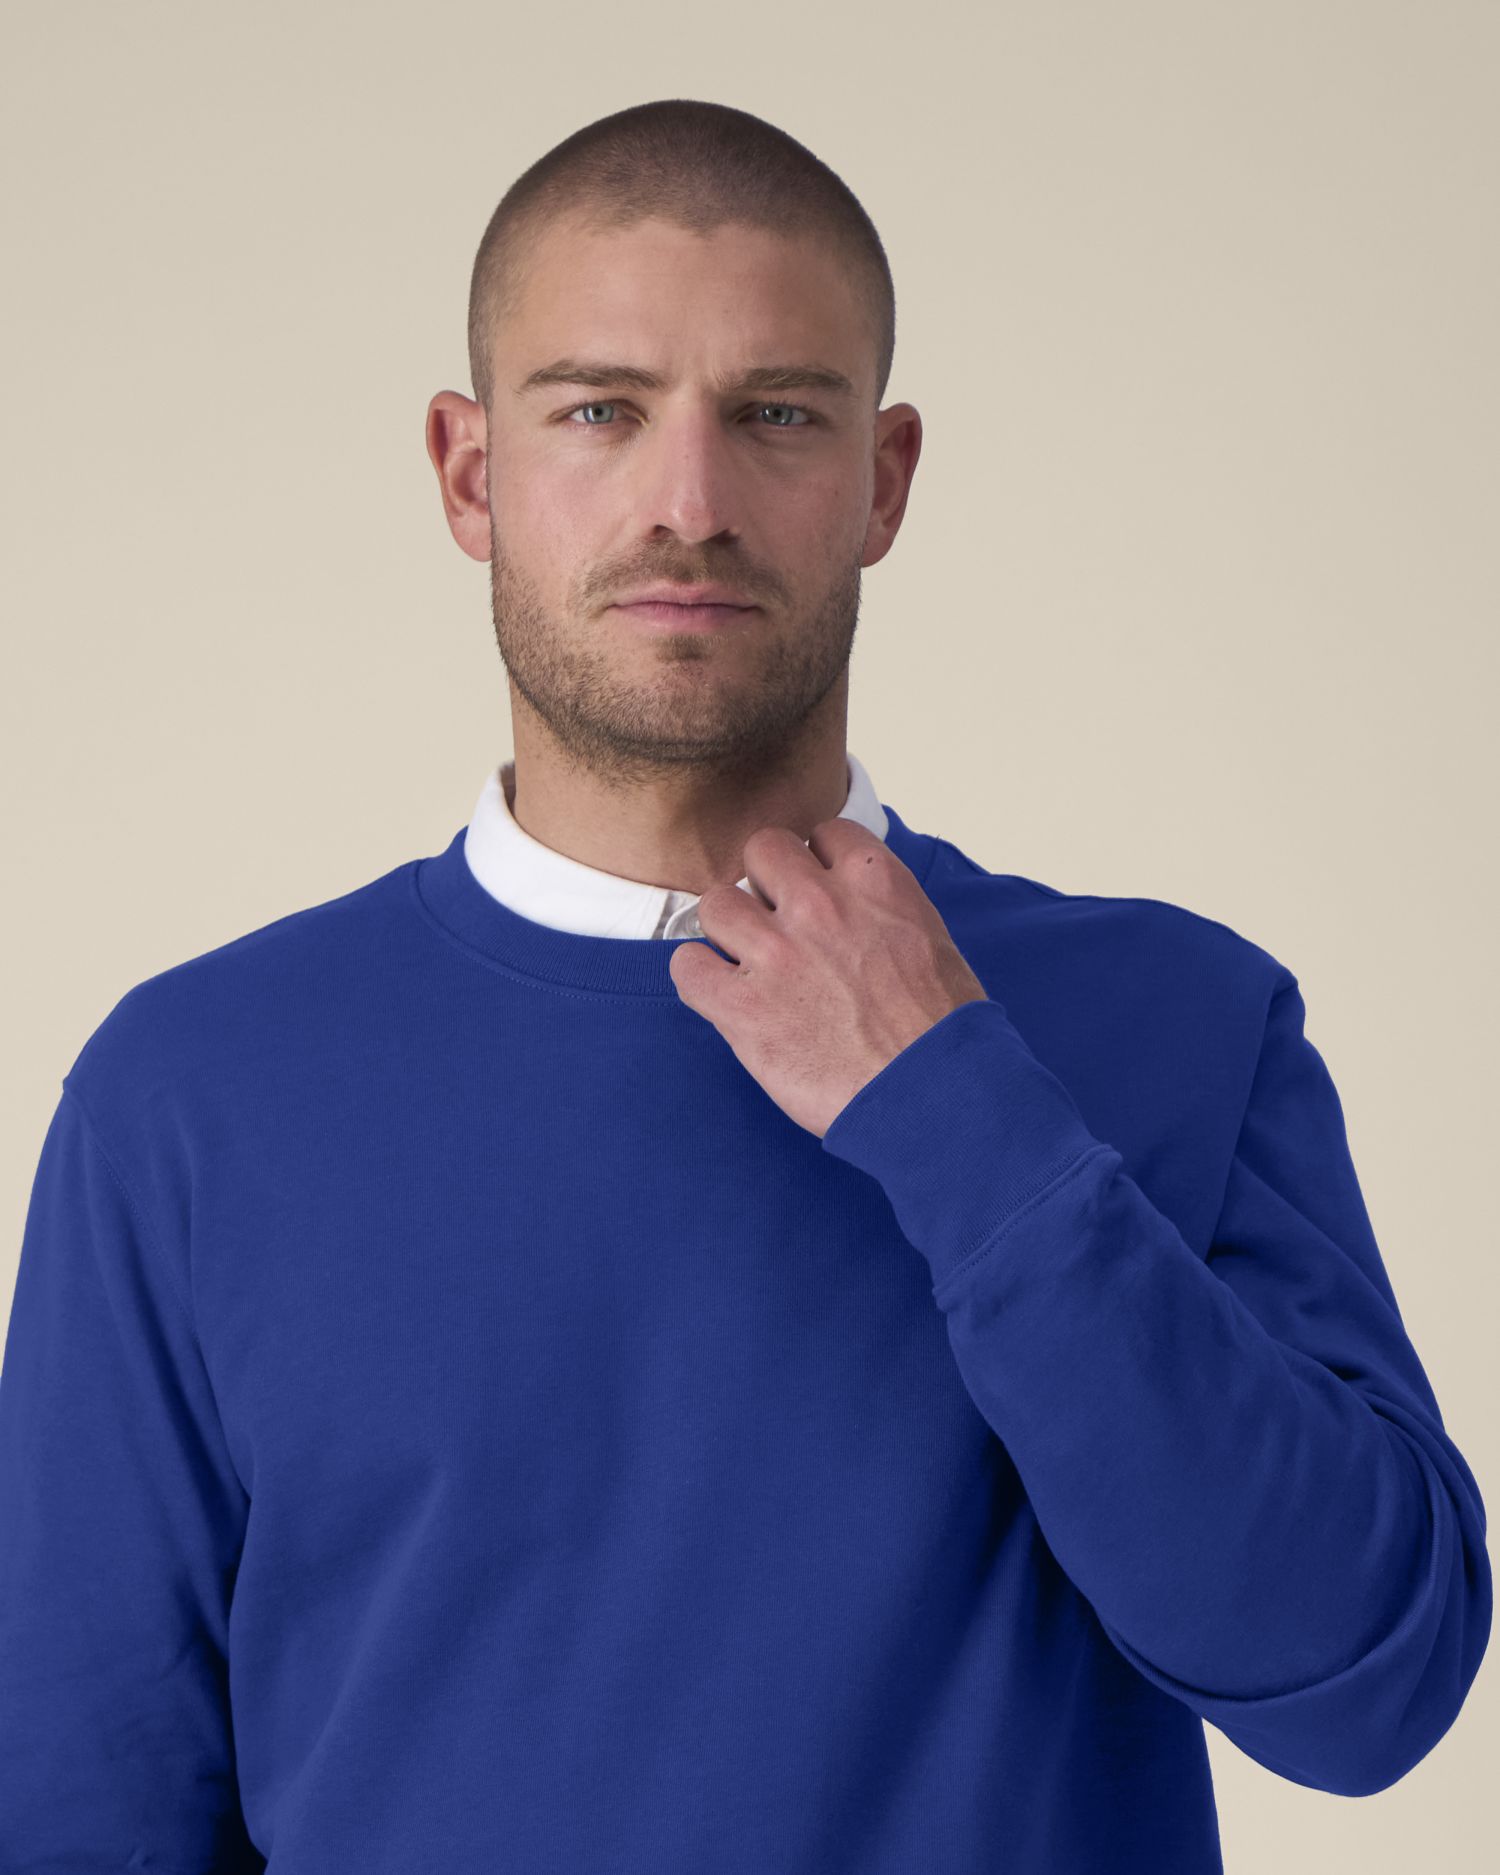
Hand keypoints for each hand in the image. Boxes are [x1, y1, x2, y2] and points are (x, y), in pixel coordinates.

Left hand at [668, 817, 988, 1136]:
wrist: (933, 1096)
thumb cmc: (944, 1033)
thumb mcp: (932, 941)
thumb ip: (882, 910)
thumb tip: (856, 910)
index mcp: (874, 884)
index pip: (822, 832)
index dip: (816, 861)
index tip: (817, 890)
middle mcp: (821, 906)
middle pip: (762, 850)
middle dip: (765, 882)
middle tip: (777, 921)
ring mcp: (778, 954)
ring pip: (716, 903)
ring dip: (728, 930)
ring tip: (747, 962)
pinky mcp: (744, 1008)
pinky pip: (687, 966)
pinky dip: (697, 978)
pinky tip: (720, 994)